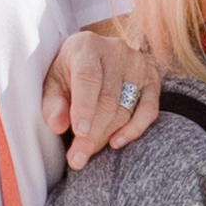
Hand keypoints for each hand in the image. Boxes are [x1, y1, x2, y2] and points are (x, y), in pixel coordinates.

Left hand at [44, 23, 160, 163]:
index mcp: (87, 46)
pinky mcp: (152, 78)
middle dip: (92, 133)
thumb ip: (53, 104)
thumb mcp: (53, 84)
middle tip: (78, 158)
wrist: (92, 56)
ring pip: (126, 108)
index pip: (88, 77)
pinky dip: (135, 129)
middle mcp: (116, 50)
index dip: (84, 107)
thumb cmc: (68, 73)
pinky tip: (116, 142)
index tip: (79, 133)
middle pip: (108, 98)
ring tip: (87, 152)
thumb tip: (58, 125)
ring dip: (107, 135)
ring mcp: (138, 63)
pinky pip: (149, 110)